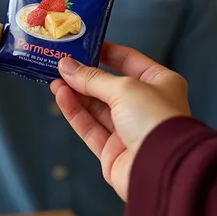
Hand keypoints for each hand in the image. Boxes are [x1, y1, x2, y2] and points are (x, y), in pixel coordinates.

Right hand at [50, 42, 190, 200]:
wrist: (162, 171)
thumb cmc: (154, 119)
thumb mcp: (124, 88)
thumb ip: (92, 78)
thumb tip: (66, 65)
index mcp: (160, 84)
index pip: (129, 61)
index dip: (106, 52)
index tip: (83, 44)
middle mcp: (146, 106)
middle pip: (109, 85)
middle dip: (84, 75)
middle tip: (60, 63)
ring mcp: (129, 130)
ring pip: (96, 107)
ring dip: (75, 92)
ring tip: (54, 79)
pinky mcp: (113, 152)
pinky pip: (91, 127)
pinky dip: (75, 112)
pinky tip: (60, 96)